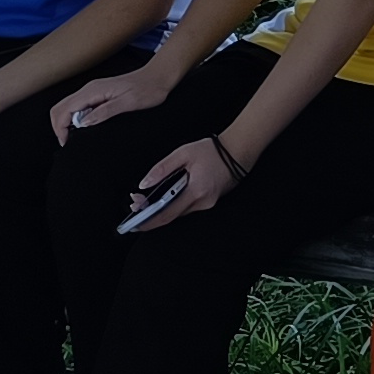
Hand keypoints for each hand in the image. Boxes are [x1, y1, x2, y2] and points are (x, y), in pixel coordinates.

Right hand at [53, 69, 168, 143]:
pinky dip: (75, 119)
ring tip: (74, 138)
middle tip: (68, 142)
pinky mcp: (99, 95)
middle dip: (59, 126)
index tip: (66, 142)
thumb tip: (83, 123)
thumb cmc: (148, 89)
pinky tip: (84, 128)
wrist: (159, 78)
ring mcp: (93, 91)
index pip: (64, 109)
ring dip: (66, 123)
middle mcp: (89, 89)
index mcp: (93, 91)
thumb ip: (105, 112)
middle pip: (61, 108)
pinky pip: (79, 107)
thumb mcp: (128, 103)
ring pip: (68, 107)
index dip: (60, 127)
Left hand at [125, 135, 239, 230]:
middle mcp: (203, 202)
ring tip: (147, 200)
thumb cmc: (213, 151)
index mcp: (196, 191)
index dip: (149, 221)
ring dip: (162, 209)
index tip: (134, 223)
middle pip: (171, 216)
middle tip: (136, 204)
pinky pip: (188, 208)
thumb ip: (161, 169)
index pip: (167, 214)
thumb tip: (144, 184)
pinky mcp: (210, 202)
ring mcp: (208, 204)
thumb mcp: (183, 153)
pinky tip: (165, 198)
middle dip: (151, 213)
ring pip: (179, 212)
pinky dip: (174, 205)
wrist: (239, 150)